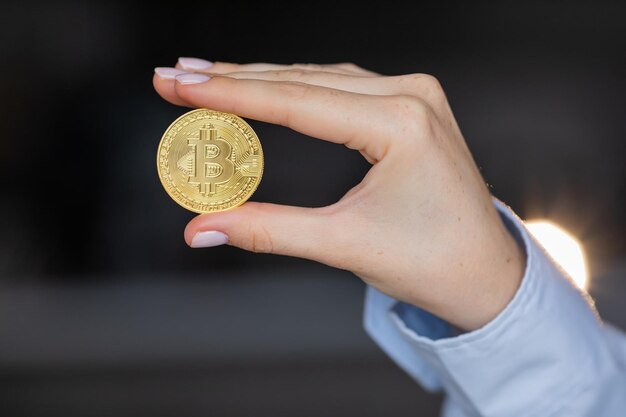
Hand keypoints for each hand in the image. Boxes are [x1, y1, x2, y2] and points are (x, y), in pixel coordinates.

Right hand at [153, 58, 524, 330]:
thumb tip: (200, 230)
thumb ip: (267, 230)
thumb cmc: (429, 263)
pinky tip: (266, 86)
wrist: (485, 273)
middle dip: (235, 79)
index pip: (295, 100)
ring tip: (207, 78)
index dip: (228, 93)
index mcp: (401, 123)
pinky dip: (299, 88)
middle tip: (175, 75)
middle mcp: (411, 95)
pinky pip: (343, 88)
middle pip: (303, 80)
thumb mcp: (343, 243)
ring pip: (321, 79)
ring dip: (263, 79)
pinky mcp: (412, 107)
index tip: (176, 84)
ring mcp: (415, 96)